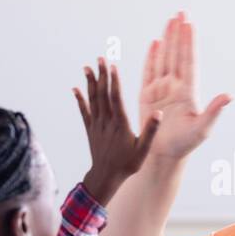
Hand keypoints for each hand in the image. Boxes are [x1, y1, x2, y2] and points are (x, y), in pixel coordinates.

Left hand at [74, 58, 159, 205]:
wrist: (106, 176)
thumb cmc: (127, 164)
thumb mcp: (143, 149)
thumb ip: (151, 131)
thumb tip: (159, 113)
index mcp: (120, 124)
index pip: (116, 98)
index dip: (114, 81)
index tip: (113, 66)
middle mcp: (106, 122)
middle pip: (103, 94)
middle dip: (101, 75)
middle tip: (100, 58)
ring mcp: (96, 125)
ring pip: (92, 100)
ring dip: (90, 82)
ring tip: (87, 67)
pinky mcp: (90, 129)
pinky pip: (84, 111)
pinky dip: (79, 99)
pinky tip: (76, 88)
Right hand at [138, 12, 230, 161]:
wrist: (163, 155)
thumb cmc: (185, 144)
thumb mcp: (202, 128)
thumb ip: (214, 111)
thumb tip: (229, 95)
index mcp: (189, 92)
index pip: (188, 61)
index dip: (188, 42)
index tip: (189, 24)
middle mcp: (176, 87)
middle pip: (176, 54)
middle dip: (178, 34)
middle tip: (181, 13)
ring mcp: (161, 90)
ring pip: (164, 59)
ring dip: (167, 40)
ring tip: (169, 21)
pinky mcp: (147, 95)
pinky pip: (149, 72)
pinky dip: (151, 57)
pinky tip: (155, 43)